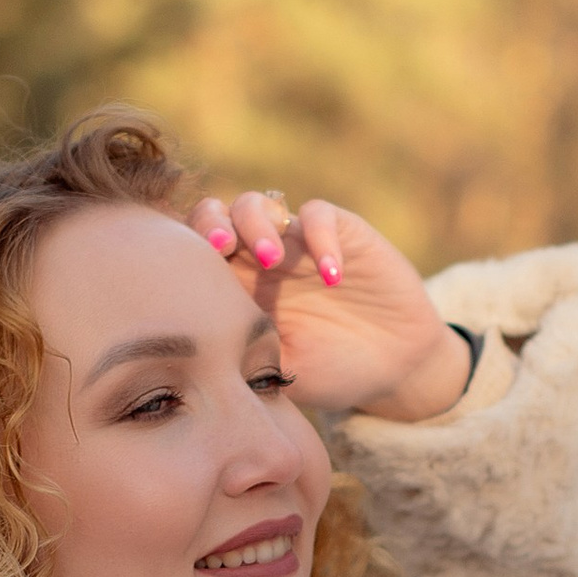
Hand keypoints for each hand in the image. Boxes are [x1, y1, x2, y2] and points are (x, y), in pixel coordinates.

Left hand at [194, 186, 469, 424]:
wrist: (392, 366)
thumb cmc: (330, 371)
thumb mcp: (281, 373)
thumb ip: (247, 359)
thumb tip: (201, 362)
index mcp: (236, 289)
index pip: (193, 253)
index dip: (185, 252)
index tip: (190, 277)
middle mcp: (259, 258)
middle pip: (216, 215)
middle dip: (211, 223)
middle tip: (221, 247)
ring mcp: (297, 241)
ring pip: (260, 203)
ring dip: (256, 224)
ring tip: (271, 259)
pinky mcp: (340, 232)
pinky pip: (319, 214)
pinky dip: (320, 238)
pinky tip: (332, 275)